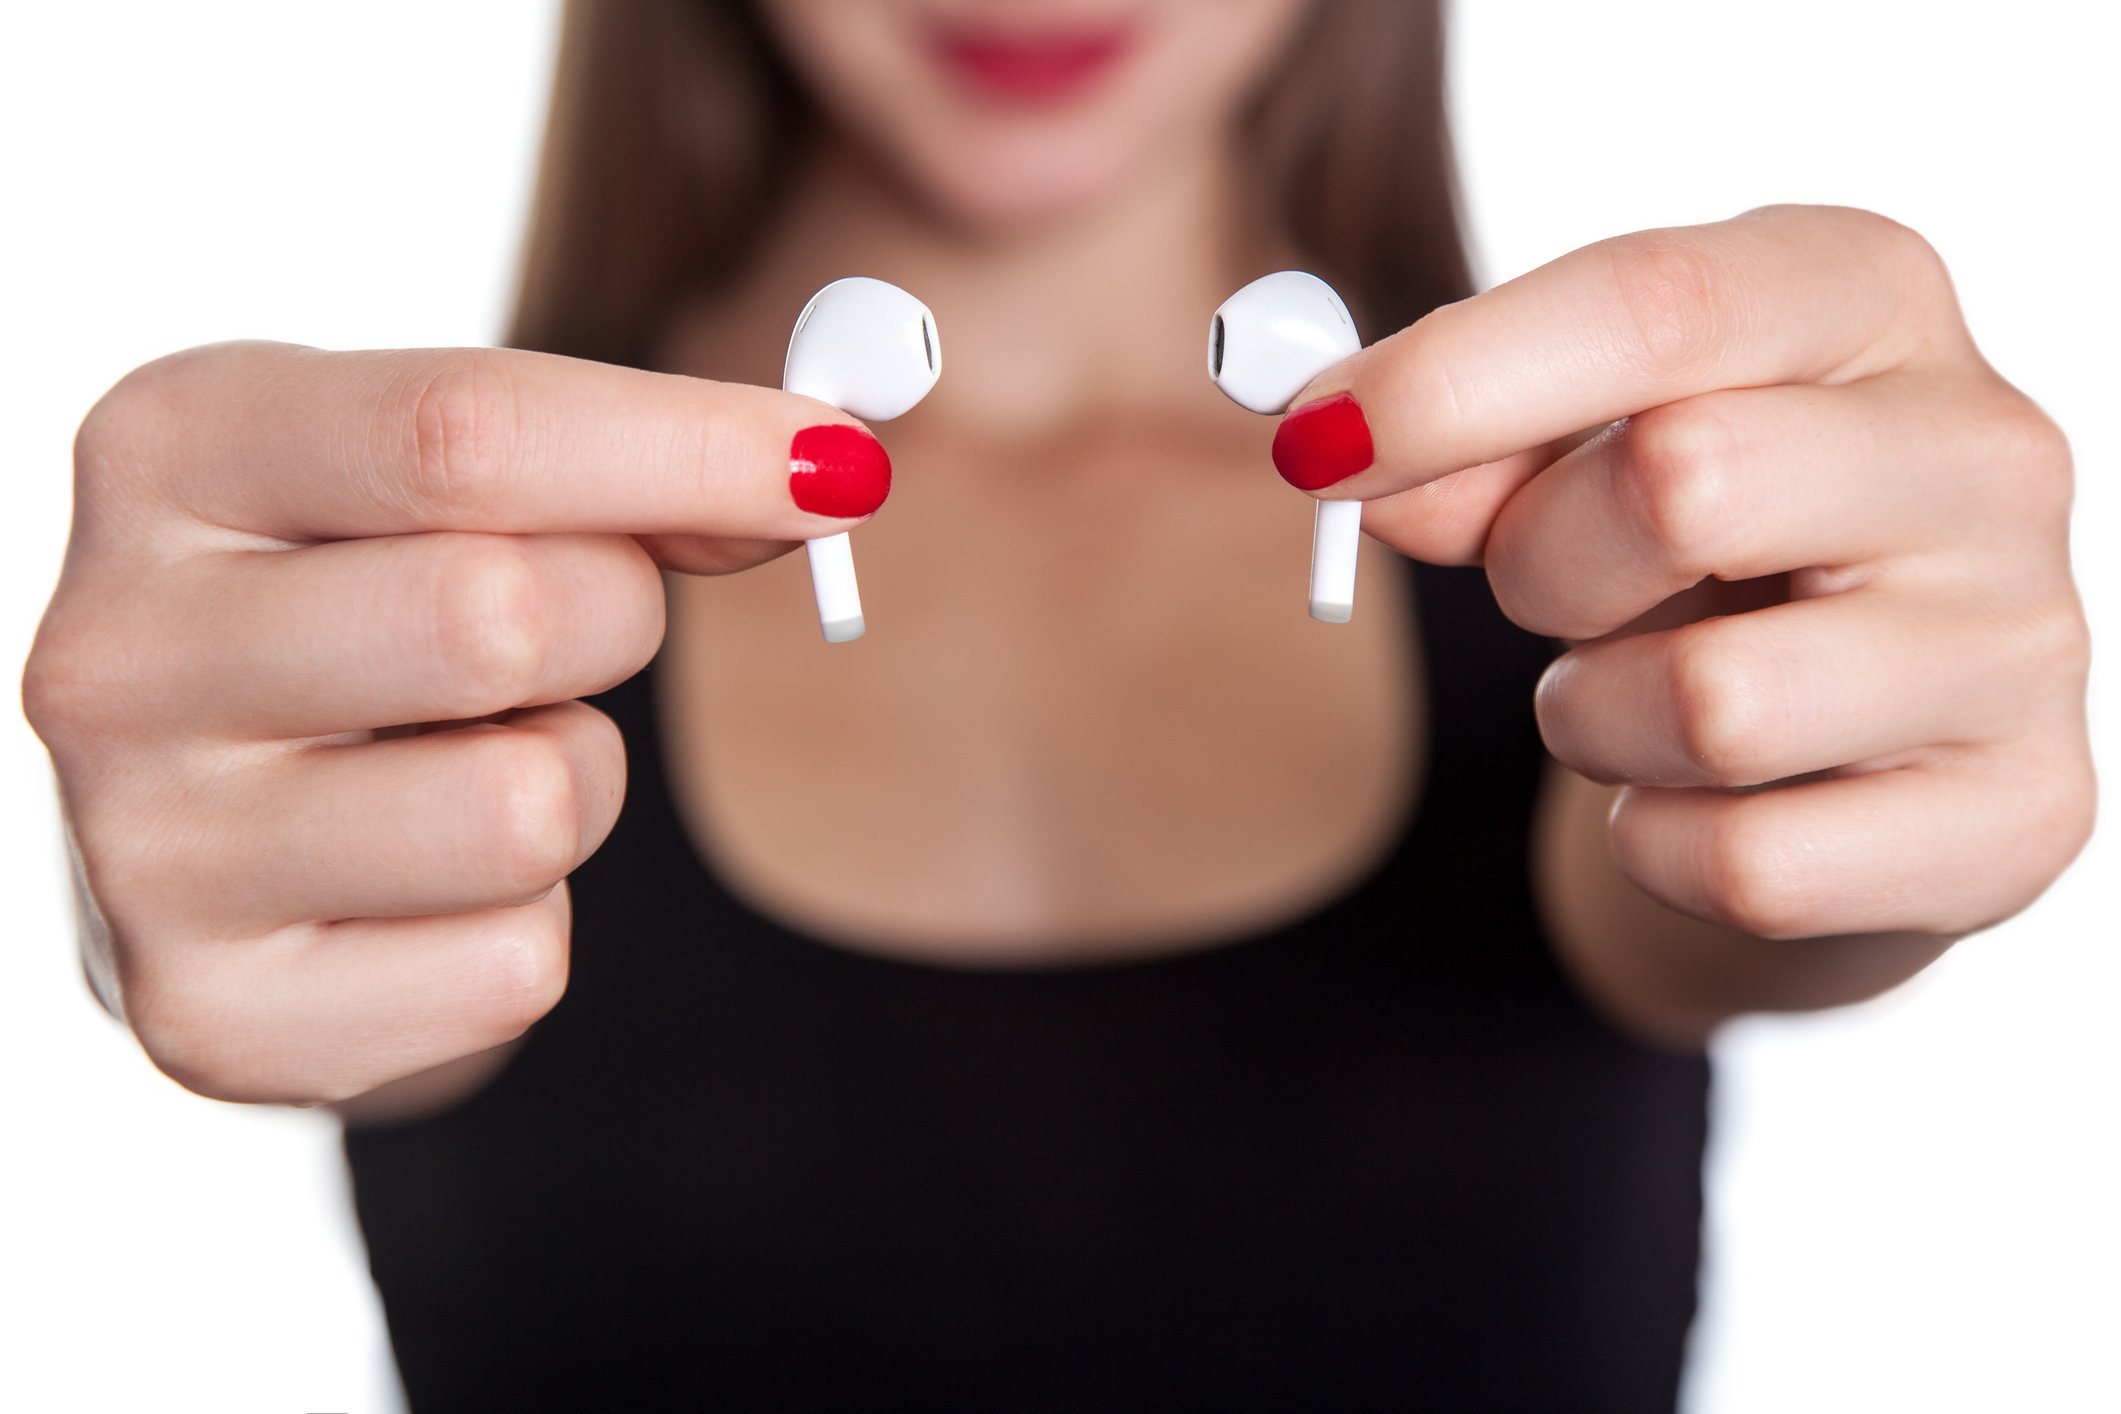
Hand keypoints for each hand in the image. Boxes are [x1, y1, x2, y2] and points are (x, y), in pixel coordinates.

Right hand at [21, 342, 879, 1103]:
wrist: (224, 825)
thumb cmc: (374, 604)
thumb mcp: (457, 484)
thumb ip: (629, 464)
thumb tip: (827, 473)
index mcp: (171, 450)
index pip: (463, 432)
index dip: (688, 448)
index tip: (845, 465)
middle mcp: (116, 649)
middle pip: (502, 617)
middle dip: (614, 623)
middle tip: (571, 632)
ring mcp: (144, 852)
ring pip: (525, 807)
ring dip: (570, 782)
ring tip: (469, 760)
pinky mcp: (217, 1017)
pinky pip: (513, 961)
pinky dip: (529, 919)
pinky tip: (426, 885)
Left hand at [1280, 206, 2092, 947]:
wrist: (1827, 753)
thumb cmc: (1682, 564)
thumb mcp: (1569, 463)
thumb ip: (1466, 444)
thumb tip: (1340, 447)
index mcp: (1866, 299)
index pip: (1659, 302)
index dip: (1455, 378)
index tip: (1311, 442)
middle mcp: (1985, 449)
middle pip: (1688, 481)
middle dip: (1541, 562)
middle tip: (1538, 589)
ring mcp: (2026, 640)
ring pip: (1712, 701)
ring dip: (1593, 718)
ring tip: (1628, 695)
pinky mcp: (2020, 815)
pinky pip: (1750, 862)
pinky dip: (1656, 843)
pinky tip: (1693, 799)